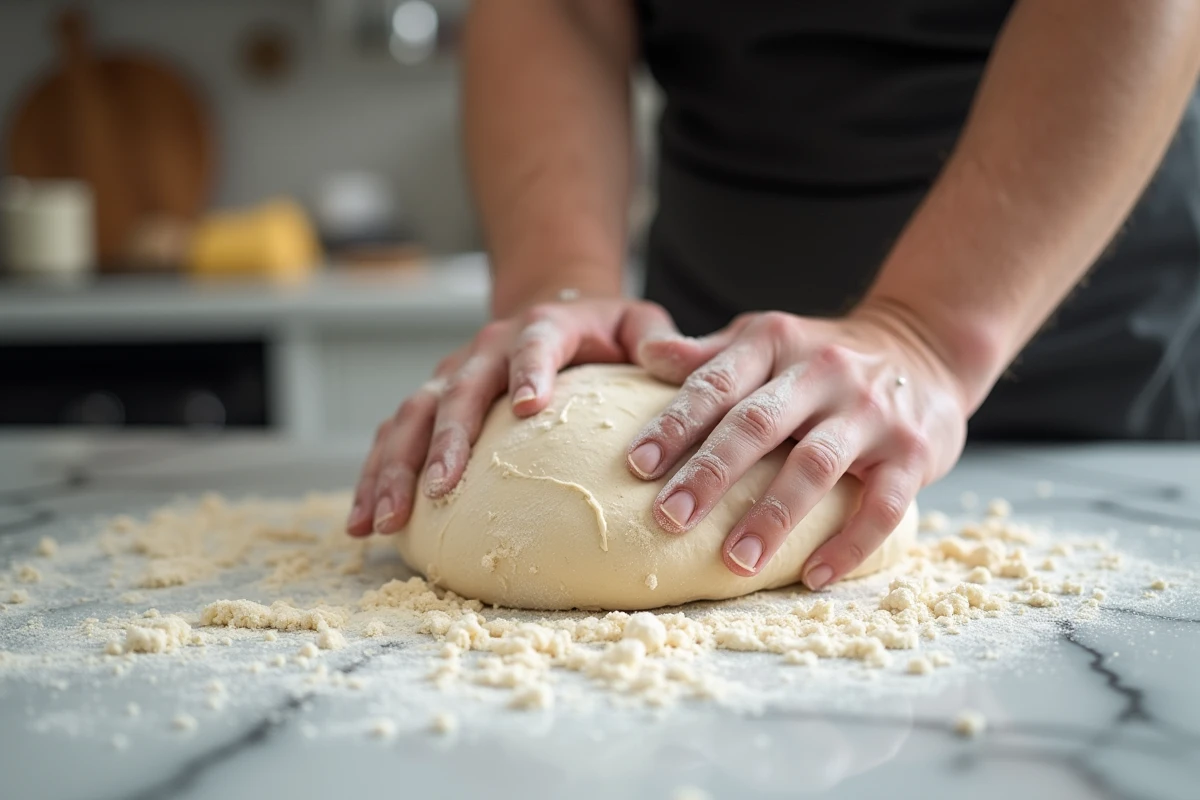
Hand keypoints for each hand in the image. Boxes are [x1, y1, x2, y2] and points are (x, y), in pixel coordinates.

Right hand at [346, 295, 680, 535]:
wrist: (552, 312)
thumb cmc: (604, 333)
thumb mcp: (637, 323)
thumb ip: (658, 339)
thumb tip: (669, 359)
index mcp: (543, 327)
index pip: (534, 343)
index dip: (529, 369)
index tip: (528, 405)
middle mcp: (487, 349)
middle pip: (459, 390)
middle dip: (447, 440)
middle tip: (443, 488)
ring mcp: (452, 376)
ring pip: (412, 417)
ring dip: (394, 468)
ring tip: (383, 520)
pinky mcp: (432, 403)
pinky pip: (394, 439)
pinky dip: (374, 478)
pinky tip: (363, 523)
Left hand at [626, 304, 968, 589]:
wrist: (925, 346)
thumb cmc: (822, 356)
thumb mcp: (766, 339)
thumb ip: (708, 355)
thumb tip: (643, 353)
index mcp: (775, 342)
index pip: (716, 383)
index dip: (675, 423)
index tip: (637, 465)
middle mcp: (823, 372)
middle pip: (758, 424)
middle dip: (710, 474)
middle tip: (670, 519)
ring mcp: (871, 412)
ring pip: (815, 466)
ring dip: (773, 516)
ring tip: (735, 561)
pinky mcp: (913, 452)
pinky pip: (882, 506)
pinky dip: (848, 545)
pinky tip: (812, 576)